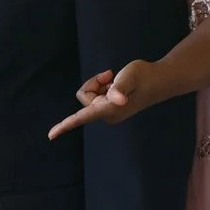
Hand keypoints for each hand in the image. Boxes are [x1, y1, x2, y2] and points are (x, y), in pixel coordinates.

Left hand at [49, 60, 167, 138]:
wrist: (158, 80)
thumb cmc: (144, 76)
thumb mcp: (130, 76)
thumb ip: (120, 87)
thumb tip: (117, 99)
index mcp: (109, 109)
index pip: (83, 117)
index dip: (66, 125)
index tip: (50, 135)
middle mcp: (107, 114)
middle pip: (85, 96)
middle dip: (93, 83)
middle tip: (110, 74)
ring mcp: (108, 112)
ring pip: (89, 95)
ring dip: (99, 84)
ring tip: (115, 80)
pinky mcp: (110, 108)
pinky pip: (96, 95)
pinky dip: (103, 86)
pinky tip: (116, 84)